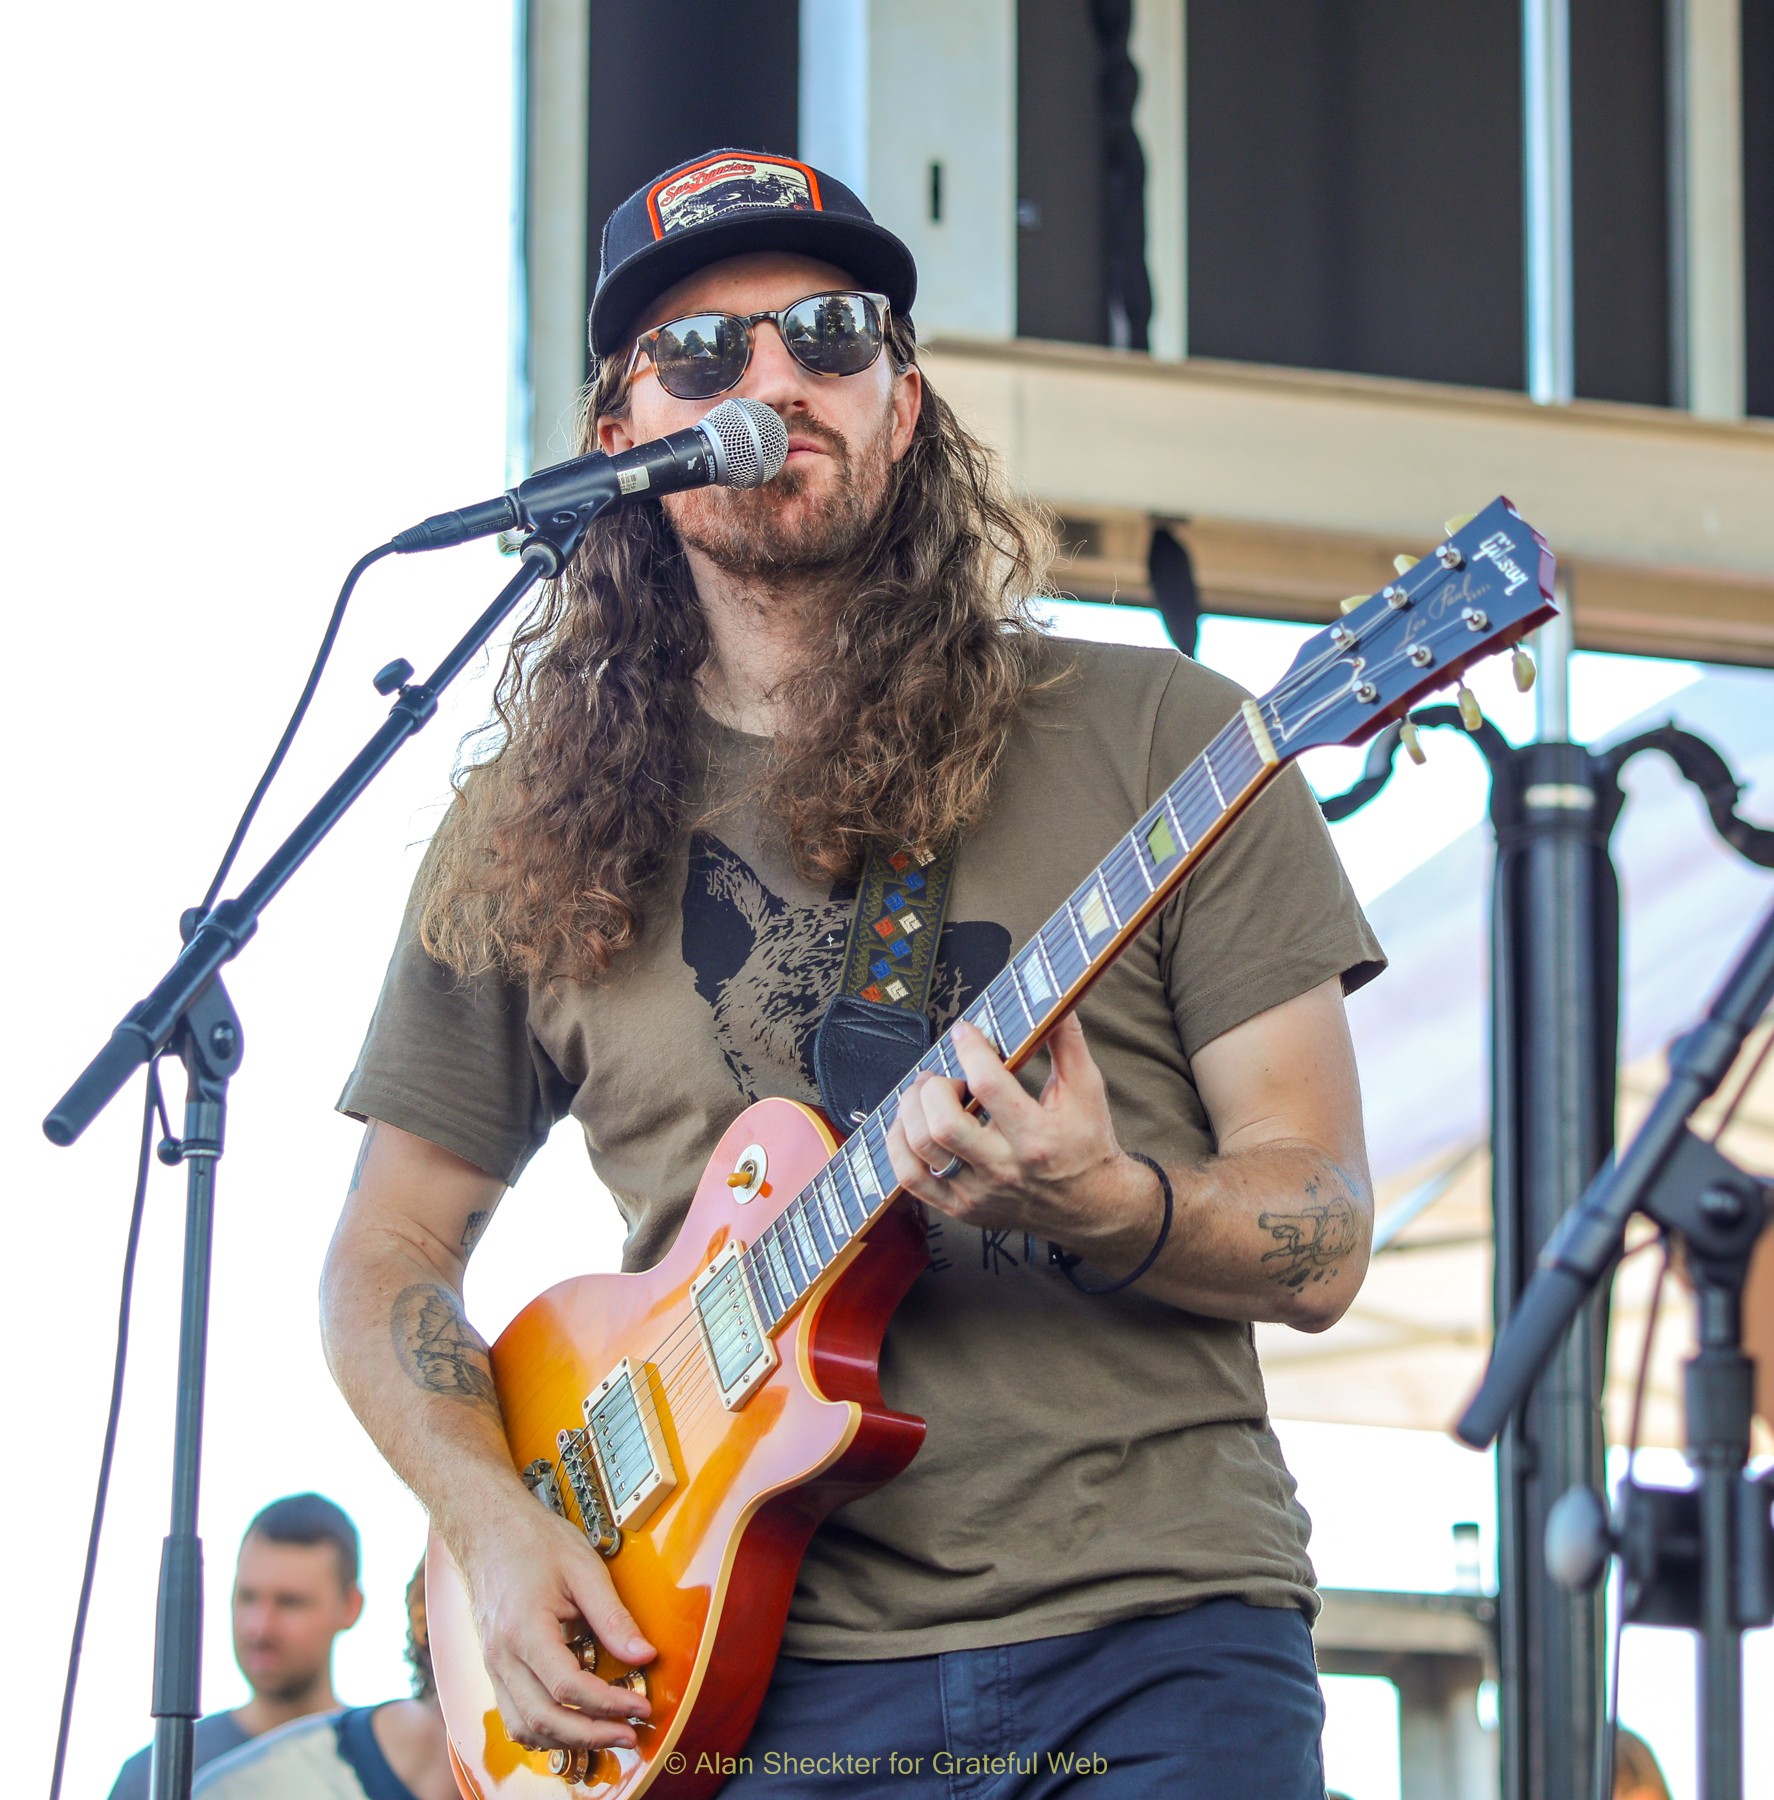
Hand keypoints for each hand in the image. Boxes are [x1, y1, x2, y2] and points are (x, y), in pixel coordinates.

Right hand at [457, 1494, 654, 1753]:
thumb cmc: (533, 1541)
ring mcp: (494, 1665)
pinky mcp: (495, 1668)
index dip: (608, 1704)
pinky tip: (571, 1724)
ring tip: (606, 1734)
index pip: (568, 1686)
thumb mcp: (583, 1568)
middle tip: (630, 1734)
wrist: (488, 1529)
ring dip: (567, 1740)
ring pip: (525, 1727)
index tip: (640, 1706)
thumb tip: (643, 1654)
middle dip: (592, 1735)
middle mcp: (502, 1656)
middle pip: (544, 1719)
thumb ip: (613, 1616)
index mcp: (524, 1629)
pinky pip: (514, 1716)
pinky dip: (543, 1731)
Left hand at [885, 1013, 1158, 1261]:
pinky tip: (910, 1123)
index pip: (989, 1086)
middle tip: (944, 1075)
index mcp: (1038, 1138)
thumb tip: (1054, 1000)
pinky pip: (910, 1180)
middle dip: (934, 1087)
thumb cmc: (1087, 1143)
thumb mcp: (1087, 1088)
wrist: (1092, 1206)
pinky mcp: (961, 1208)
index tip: (966, 1032)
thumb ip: (1067, 1041)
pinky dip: (898, 1146)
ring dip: (911, 1111)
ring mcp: (978, 1193)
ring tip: (926, 1095)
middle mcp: (1005, 1169)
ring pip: (921, 1150)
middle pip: (944, 1125)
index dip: (970, 1049)